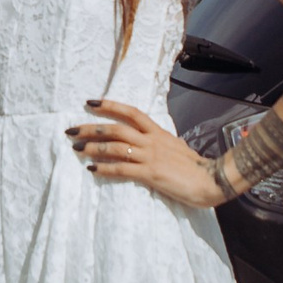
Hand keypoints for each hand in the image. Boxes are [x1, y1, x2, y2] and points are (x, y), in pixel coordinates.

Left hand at [66, 98, 222, 207]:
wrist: (212, 180)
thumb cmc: (194, 167)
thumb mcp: (175, 147)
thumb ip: (159, 142)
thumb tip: (144, 141)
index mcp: (158, 132)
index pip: (131, 112)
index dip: (110, 105)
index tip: (90, 102)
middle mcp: (152, 140)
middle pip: (116, 128)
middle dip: (91, 128)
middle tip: (71, 130)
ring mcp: (151, 156)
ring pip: (116, 147)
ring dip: (94, 147)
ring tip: (77, 148)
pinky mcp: (151, 173)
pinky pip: (123, 169)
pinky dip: (105, 168)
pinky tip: (92, 168)